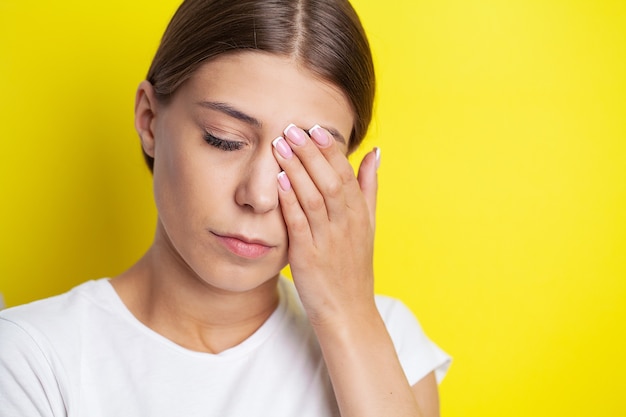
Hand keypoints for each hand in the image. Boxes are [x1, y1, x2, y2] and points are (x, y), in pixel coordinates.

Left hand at [272, 123, 379, 325]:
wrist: (349, 311)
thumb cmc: (354, 266)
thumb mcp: (367, 225)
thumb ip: (369, 188)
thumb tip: (375, 153)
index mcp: (359, 215)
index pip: (346, 174)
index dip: (330, 150)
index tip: (315, 128)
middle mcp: (346, 225)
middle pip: (330, 181)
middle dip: (310, 154)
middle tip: (291, 129)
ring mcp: (328, 241)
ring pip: (314, 198)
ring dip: (297, 171)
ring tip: (280, 147)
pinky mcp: (309, 257)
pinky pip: (299, 225)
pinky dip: (290, 202)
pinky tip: (278, 182)